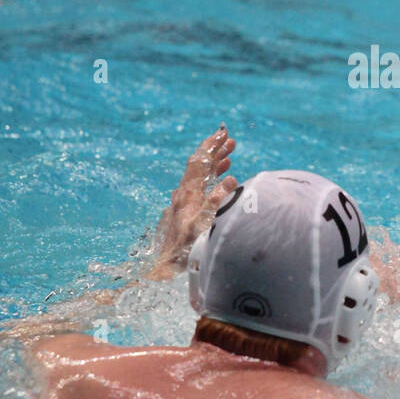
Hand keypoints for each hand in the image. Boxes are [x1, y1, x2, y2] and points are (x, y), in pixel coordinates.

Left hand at [148, 125, 238, 279]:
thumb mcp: (204, 224)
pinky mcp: (187, 210)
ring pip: (200, 175)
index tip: (224, 132)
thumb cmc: (186, 248)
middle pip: (200, 165)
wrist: (167, 266)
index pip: (200, 162)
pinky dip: (212, 177)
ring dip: (214, 163)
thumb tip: (232, 180)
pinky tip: (221, 178)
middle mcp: (184, 194)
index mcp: (187, 193)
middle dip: (215, 150)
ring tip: (229, 154)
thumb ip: (217, 201)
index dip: (212, 146)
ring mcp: (185, 202)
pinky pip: (200, 186)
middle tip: (229, 139)